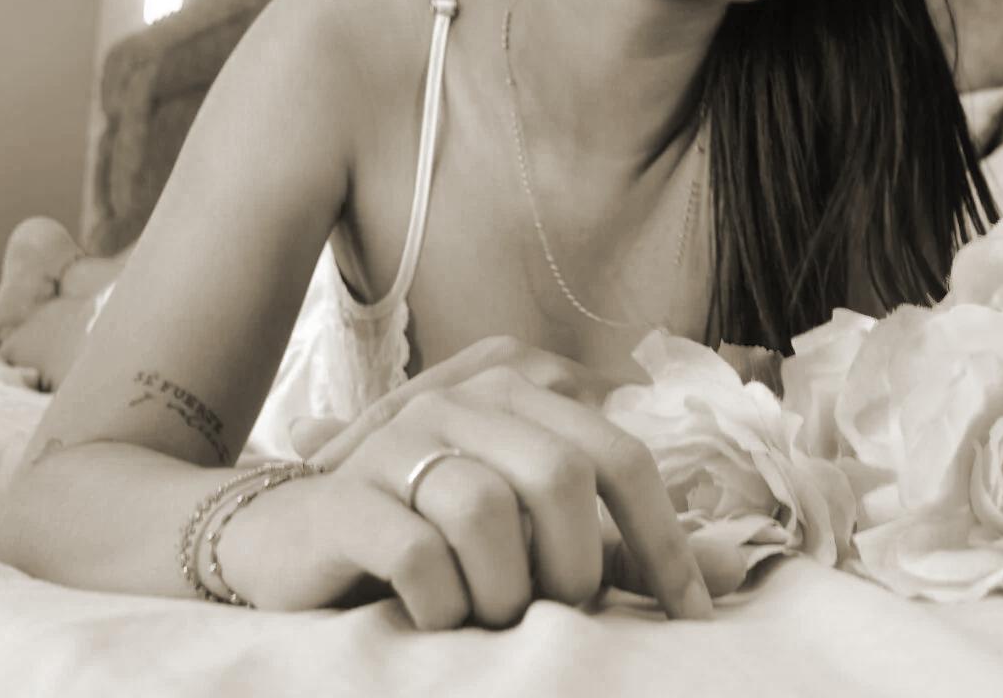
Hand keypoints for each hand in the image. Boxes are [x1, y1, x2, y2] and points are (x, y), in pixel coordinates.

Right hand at [229, 337, 713, 628]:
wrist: (286, 541)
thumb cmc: (432, 535)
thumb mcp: (526, 522)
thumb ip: (606, 533)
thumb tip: (716, 573)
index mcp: (522, 386)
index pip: (624, 456)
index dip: (665, 540)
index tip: (692, 616)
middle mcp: (464, 394)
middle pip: (566, 476)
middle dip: (578, 567)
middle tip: (560, 616)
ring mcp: (399, 436)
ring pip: (490, 512)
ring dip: (503, 591)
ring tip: (487, 615)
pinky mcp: (344, 495)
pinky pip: (421, 556)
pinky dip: (442, 605)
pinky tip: (433, 614)